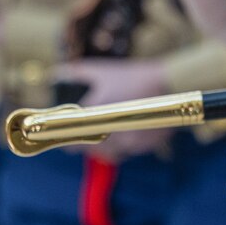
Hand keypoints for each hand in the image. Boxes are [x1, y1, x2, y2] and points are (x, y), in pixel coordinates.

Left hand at [58, 57, 173, 161]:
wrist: (169, 83)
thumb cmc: (133, 76)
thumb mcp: (102, 70)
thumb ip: (76, 72)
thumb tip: (56, 74)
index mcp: (96, 112)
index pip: (73, 140)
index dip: (69, 139)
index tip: (68, 135)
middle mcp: (110, 131)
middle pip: (90, 150)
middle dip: (88, 142)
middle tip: (90, 132)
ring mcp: (127, 141)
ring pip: (108, 154)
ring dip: (105, 147)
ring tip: (108, 134)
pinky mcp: (142, 147)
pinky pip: (125, 153)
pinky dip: (122, 146)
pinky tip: (125, 133)